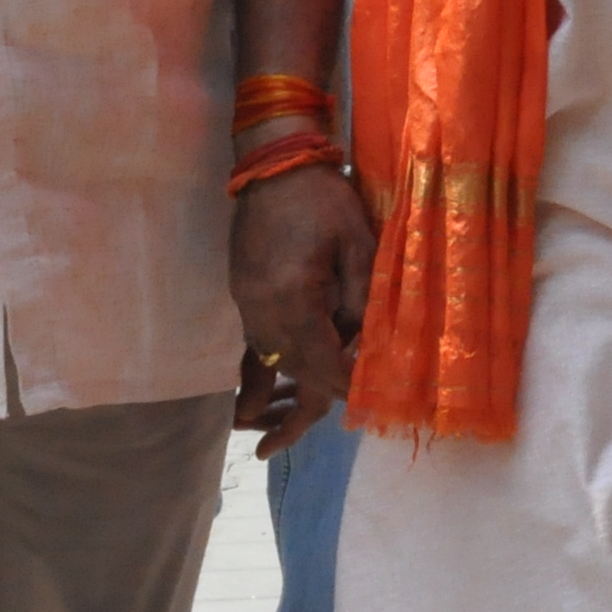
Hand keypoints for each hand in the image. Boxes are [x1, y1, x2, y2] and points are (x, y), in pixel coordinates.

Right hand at [233, 163, 376, 453]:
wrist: (274, 165)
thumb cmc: (323, 199)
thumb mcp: (357, 244)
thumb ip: (362, 299)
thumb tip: (368, 344)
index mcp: (294, 299)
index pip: (320, 362)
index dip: (342, 389)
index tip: (362, 408)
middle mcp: (262, 310)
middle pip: (287, 371)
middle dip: (298, 408)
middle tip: (285, 446)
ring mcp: (246, 304)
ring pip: (265, 362)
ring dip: (270, 397)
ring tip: (263, 440)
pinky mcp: (243, 294)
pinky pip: (254, 344)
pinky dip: (258, 371)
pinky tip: (254, 397)